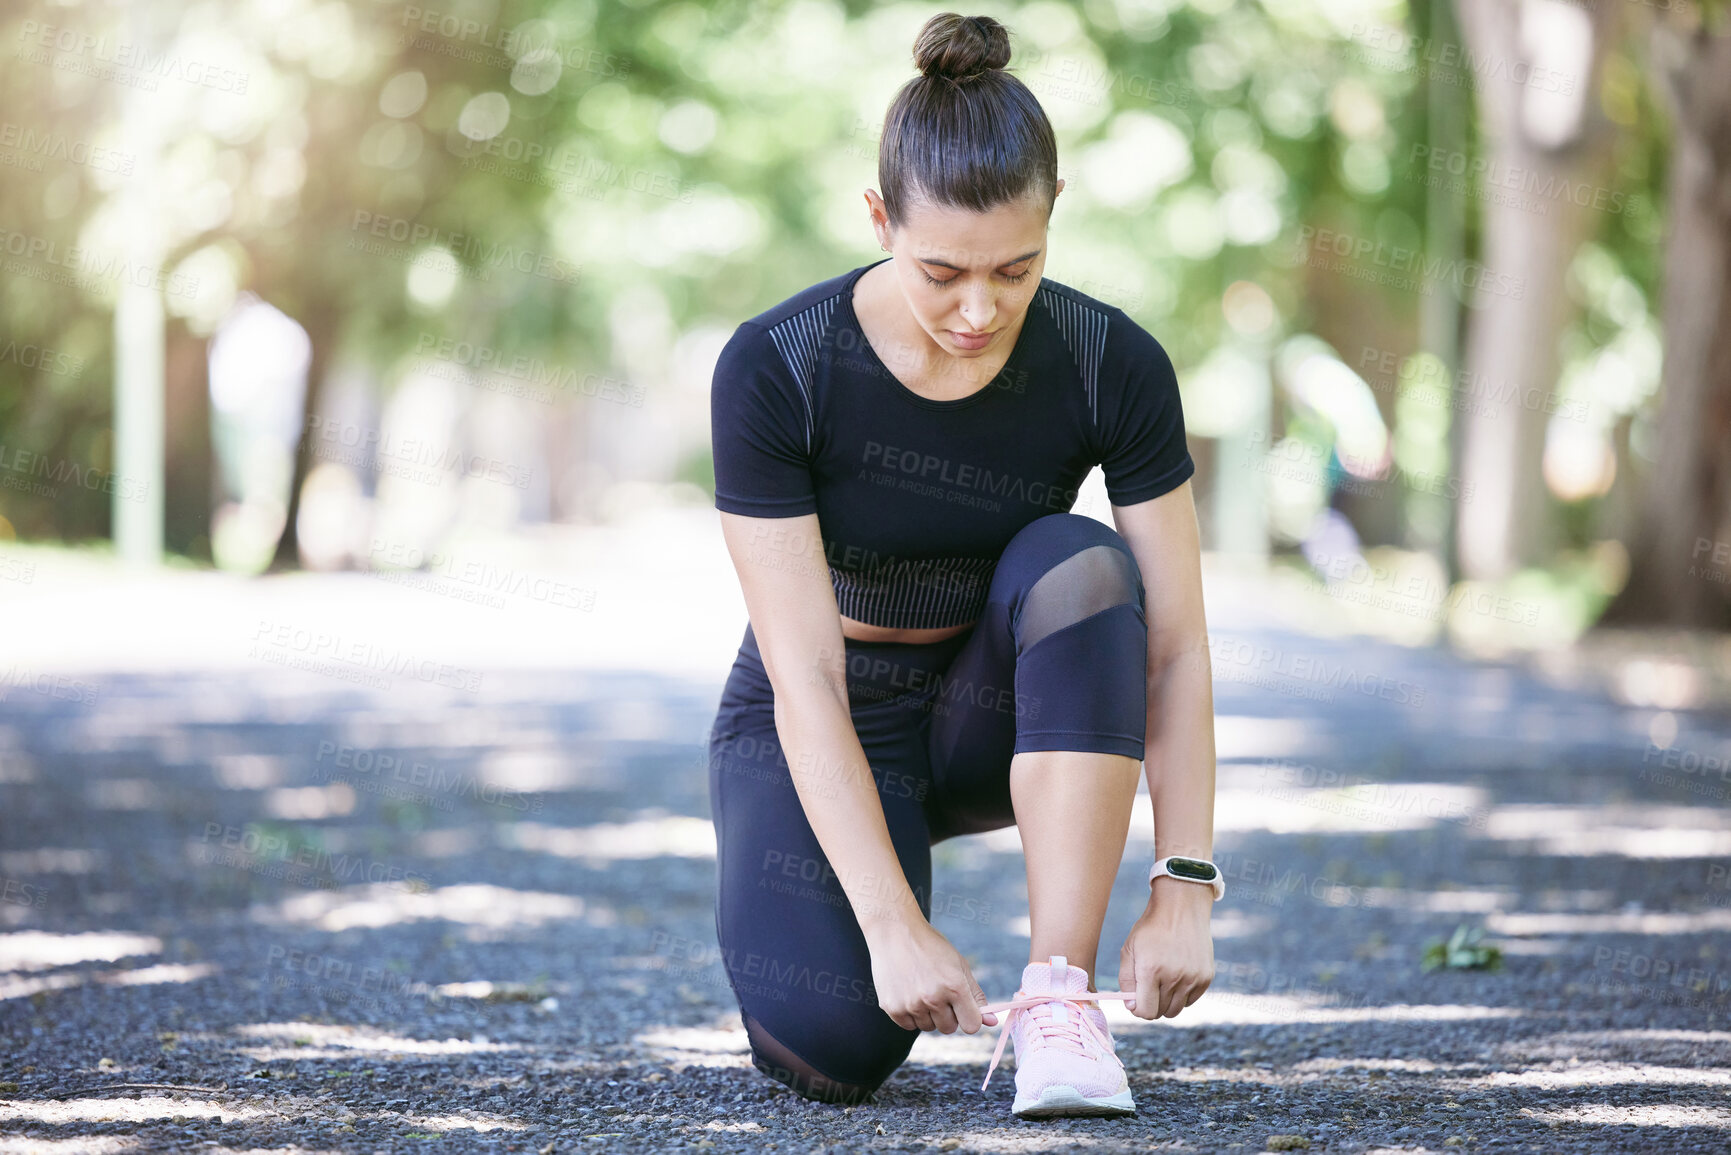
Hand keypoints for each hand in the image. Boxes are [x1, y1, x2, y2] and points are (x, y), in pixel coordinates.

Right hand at [863, 917, 998, 1033]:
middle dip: (947, 1015)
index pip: (971, 1025)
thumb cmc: (931, 948)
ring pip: (928, 1027)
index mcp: (955, 986)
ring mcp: (911, 1004)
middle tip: (938, 992)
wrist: (895, 931)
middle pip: (948, 1028)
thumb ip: (976, 996)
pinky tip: (908, 992)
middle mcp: (933, 998)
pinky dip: (910, 1014)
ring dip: (928, 1014)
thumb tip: (992, 1022)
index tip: (963, 1008)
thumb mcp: (959, 966)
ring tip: (921, 988)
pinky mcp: (892, 1007)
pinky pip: (909, 1025)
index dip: (969, 1018)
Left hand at [1119, 876, 1214, 1019]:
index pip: (1145, 1011)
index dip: (1138, 1009)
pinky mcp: (1206, 978)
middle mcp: (1174, 977)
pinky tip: (1177, 975)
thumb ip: (1126, 981)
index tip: (1136, 999)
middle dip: (1151, 1004)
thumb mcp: (1129, 949)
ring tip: (1162, 981)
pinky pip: (1190, 1001)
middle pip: (1160, 1013)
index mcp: (1151, 970)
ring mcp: (1192, 978)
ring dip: (1166, 1001)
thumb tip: (1132, 1007)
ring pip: (1176, 1010)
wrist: (1181, 908)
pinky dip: (1182, 995)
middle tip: (1149, 987)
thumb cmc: (1151, 929)